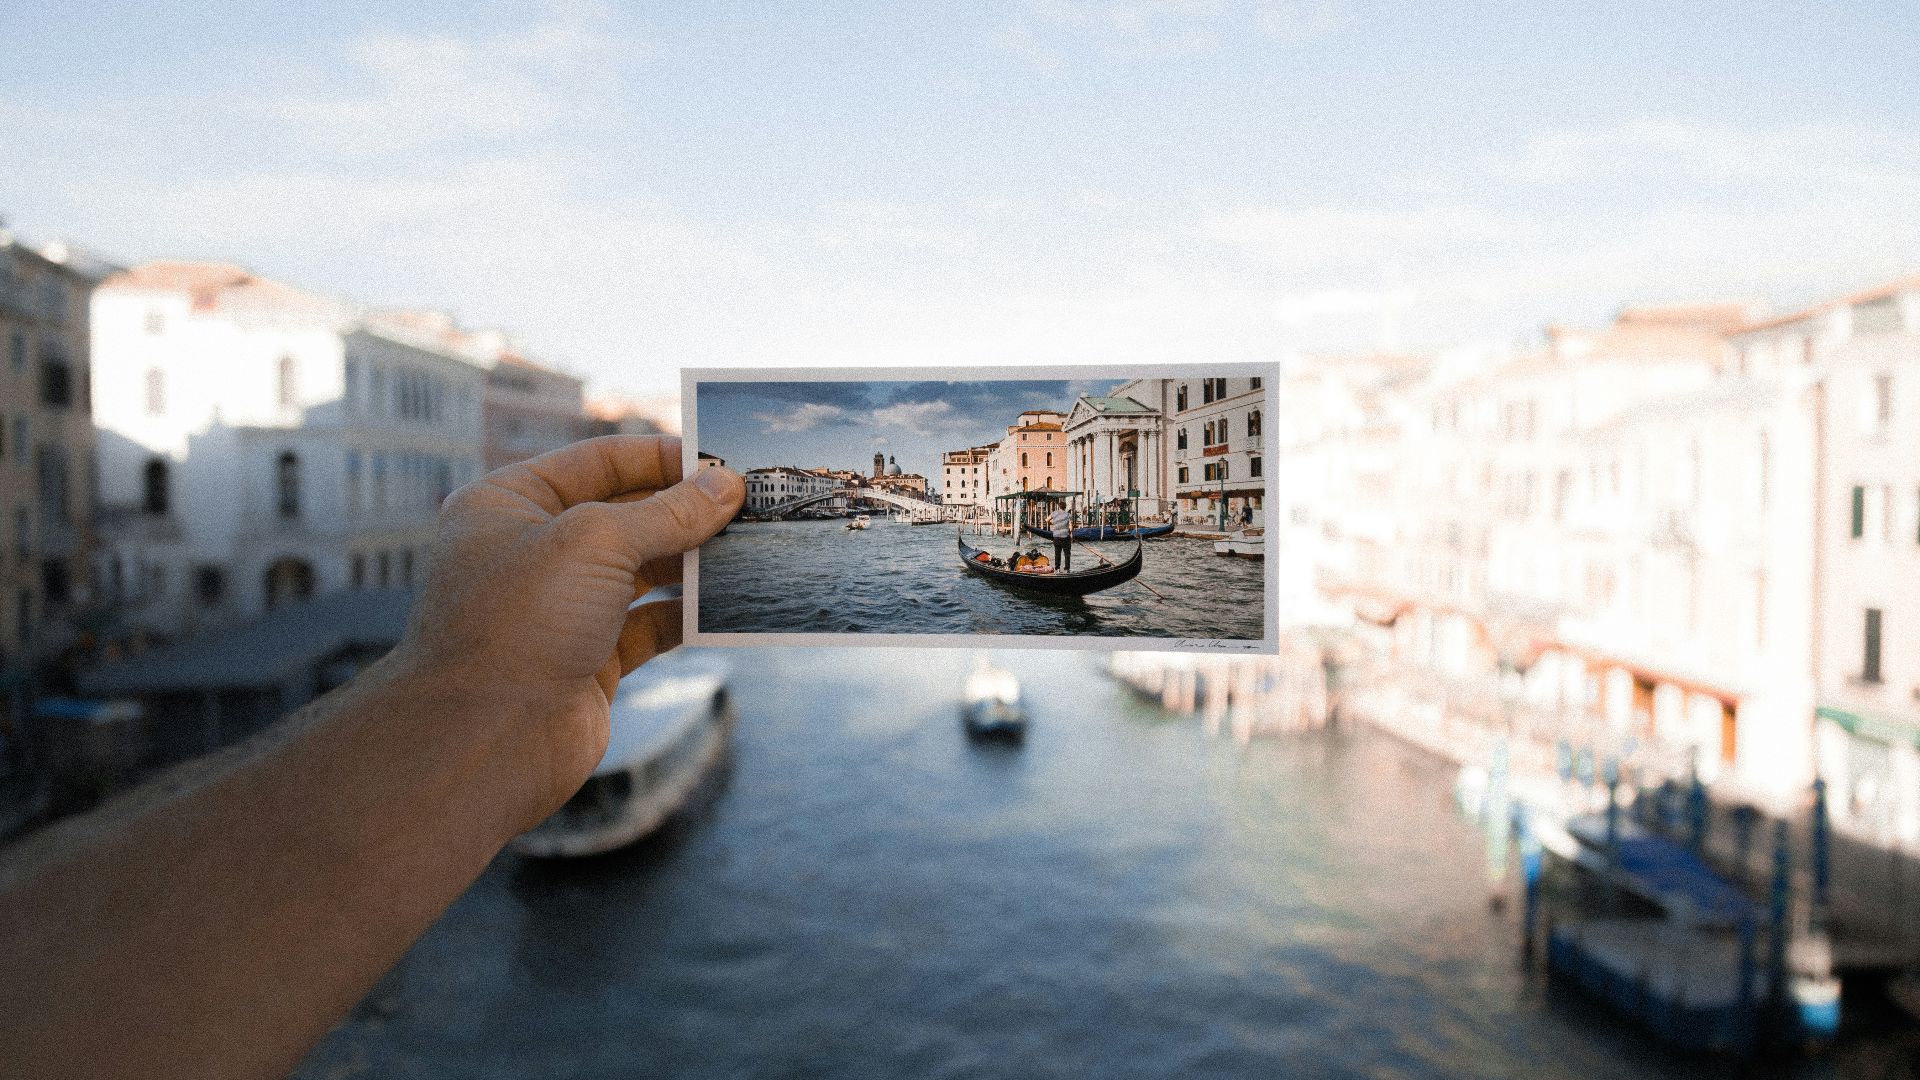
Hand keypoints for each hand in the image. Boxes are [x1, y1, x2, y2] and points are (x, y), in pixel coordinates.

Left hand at [390, 435, 742, 828]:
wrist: (486, 742)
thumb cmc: (518, 626)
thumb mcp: (597, 543)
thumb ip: (668, 512)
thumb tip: (724, 484)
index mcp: (508, 506)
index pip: (596, 463)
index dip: (658, 458)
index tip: (718, 460)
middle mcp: (530, 553)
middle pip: (624, 516)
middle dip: (684, 510)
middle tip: (747, 503)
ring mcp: (559, 610)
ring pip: (641, 571)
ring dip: (693, 561)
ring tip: (749, 546)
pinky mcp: (587, 661)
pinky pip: (648, 625)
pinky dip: (687, 613)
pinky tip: (727, 603)